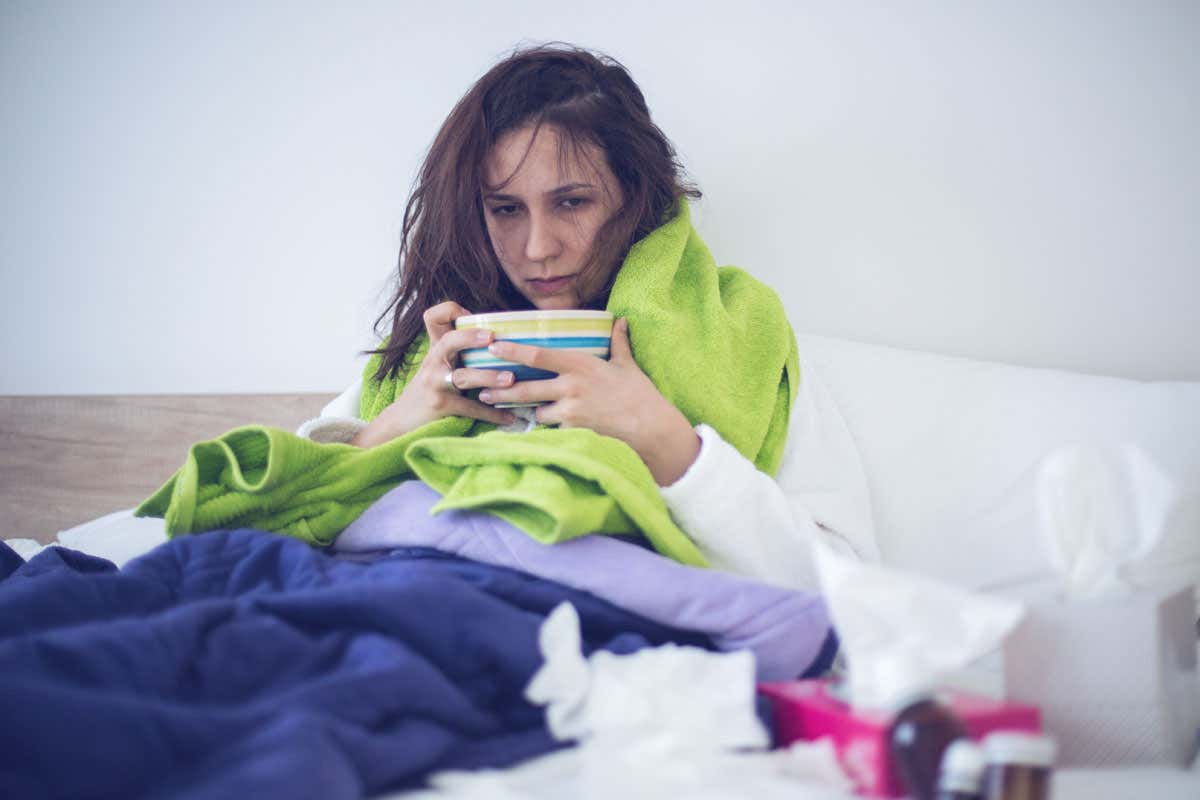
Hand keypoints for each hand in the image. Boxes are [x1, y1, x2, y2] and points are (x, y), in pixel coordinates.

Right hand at [351, 301, 516, 447]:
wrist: (403, 421)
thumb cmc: (428, 389)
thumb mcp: (436, 364)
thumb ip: (456, 350)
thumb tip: (495, 338)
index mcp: (437, 348)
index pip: (433, 317)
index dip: (450, 310)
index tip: (472, 315)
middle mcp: (434, 361)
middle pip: (449, 341)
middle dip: (471, 337)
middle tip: (493, 337)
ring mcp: (435, 383)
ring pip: (464, 376)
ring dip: (490, 377)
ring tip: (511, 379)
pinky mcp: (441, 405)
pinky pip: (471, 408)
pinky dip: (492, 414)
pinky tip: (509, 417)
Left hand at [477, 318, 700, 484]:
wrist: (651, 428)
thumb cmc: (640, 395)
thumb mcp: (627, 365)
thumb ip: (618, 343)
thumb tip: (620, 321)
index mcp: (580, 364)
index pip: (538, 355)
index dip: (513, 351)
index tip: (493, 348)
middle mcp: (571, 387)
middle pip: (525, 388)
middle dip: (500, 390)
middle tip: (482, 390)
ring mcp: (570, 411)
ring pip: (536, 411)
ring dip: (528, 411)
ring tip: (510, 410)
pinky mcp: (574, 431)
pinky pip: (552, 429)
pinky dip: (547, 428)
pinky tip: (540, 429)